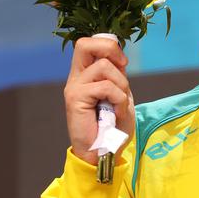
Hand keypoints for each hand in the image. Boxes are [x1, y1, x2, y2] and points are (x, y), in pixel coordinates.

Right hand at [63, 37, 134, 164]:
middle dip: (110, 49)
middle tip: (123, 67)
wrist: (103, 153)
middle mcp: (77, 78)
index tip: (123, 63)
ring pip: (104, 66)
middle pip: (85, 43)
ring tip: (120, 104)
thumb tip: (119, 59)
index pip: (89, 44)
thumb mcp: (120, 97)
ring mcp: (75, 87)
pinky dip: (119, 99)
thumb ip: (117, 78)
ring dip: (121, 85)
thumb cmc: (113, 128)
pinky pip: (106, 87)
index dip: (109, 45)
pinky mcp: (76, 99)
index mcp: (86, 75)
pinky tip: (117, 112)